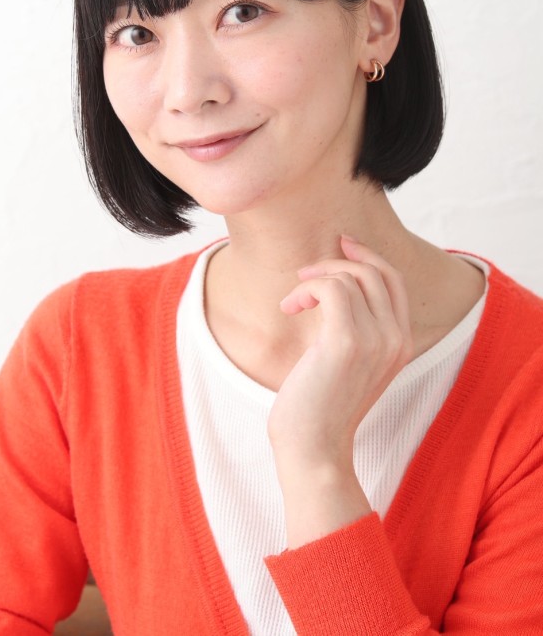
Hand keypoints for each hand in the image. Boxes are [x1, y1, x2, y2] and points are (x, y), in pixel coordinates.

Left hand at [268, 236, 411, 475]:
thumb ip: (356, 328)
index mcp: (402, 344)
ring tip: (293, 303)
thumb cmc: (321, 408)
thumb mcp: (349, 362)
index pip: (394, 281)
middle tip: (305, 274)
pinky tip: (291, 307)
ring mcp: (376, 340)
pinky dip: (307, 289)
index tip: (342, 243)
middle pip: (376, 271)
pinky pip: (331, 288)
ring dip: (314, 280)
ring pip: (349, 277)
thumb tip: (337, 284)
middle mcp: (397, 339)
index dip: (369, 255)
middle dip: (338, 261)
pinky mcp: (347, 341)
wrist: (313, 450)